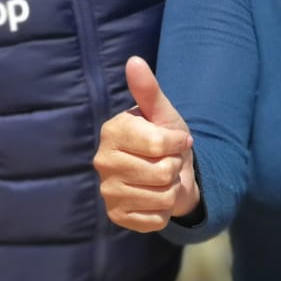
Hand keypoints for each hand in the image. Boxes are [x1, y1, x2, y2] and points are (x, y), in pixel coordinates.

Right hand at [94, 57, 198, 232]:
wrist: (169, 174)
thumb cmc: (165, 138)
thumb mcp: (163, 113)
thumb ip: (148, 89)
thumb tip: (134, 61)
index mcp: (112, 132)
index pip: (160, 144)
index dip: (178, 143)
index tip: (177, 139)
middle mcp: (103, 161)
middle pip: (162, 173)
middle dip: (174, 167)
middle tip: (167, 161)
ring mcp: (107, 191)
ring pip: (162, 198)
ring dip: (171, 190)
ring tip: (162, 180)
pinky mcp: (116, 216)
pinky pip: (155, 219)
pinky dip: (163, 211)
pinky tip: (154, 199)